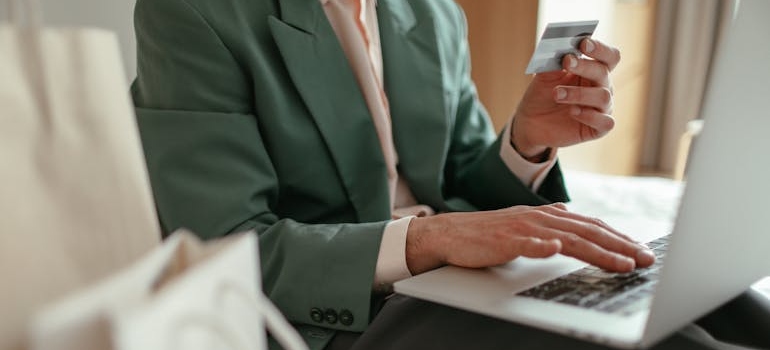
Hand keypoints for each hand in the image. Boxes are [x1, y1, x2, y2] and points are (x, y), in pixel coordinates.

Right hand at [405, 203, 653, 274]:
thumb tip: (571, 217)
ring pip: (566, 238)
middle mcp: (540, 218)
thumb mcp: (525, 225)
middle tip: (644, 259)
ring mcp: (523, 228)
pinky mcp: (504, 240)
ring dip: (596, 250)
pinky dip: (542, 246)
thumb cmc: (488, 233)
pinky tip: (555, 249)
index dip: (618, 237)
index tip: (641, 251)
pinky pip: (526, 243)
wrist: (452, 233)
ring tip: (619, 262)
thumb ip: (549, 222)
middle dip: (620, 245)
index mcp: (547, 216)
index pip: (591, 226)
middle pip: (587, 231)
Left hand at [511, 38, 620, 158]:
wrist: (531, 122)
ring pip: (603, 96)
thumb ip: (552, 63)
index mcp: (593, 70)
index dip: (600, 48)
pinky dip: (590, 116)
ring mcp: (602, 108)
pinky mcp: (598, 129)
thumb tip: (557, 48)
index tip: (584, 43)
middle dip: (585, 66)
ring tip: (557, 93)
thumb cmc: (541, 95)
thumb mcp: (543, 78)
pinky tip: (573, 112)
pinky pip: (605, 122)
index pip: (608, 56)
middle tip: (567, 62)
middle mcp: (602, 87)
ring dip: (579, 93)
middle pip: (604, 73)